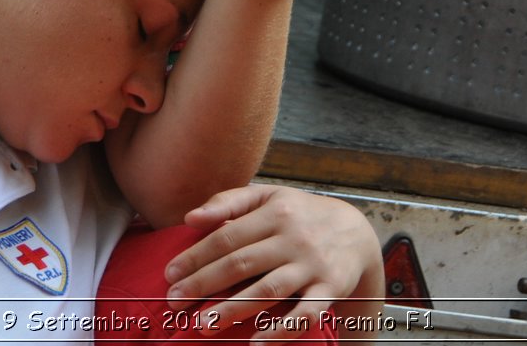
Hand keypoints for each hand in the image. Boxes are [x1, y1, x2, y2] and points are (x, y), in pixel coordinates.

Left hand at [163, 184, 382, 340]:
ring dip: (233, 309)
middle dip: (204, 284)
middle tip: (174, 303)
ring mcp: (313, 265)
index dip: (196, 257)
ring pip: (269, 290)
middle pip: (242, 263)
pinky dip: (281, 331)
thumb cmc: (300, 215)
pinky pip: (305, 314)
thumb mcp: (269, 196)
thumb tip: (190, 218)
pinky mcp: (330, 289)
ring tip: (203, 324)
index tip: (169, 275)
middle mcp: (293, 237)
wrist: (357, 232)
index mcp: (275, 212)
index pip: (227, 237)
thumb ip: (229, 201)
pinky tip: (256, 344)